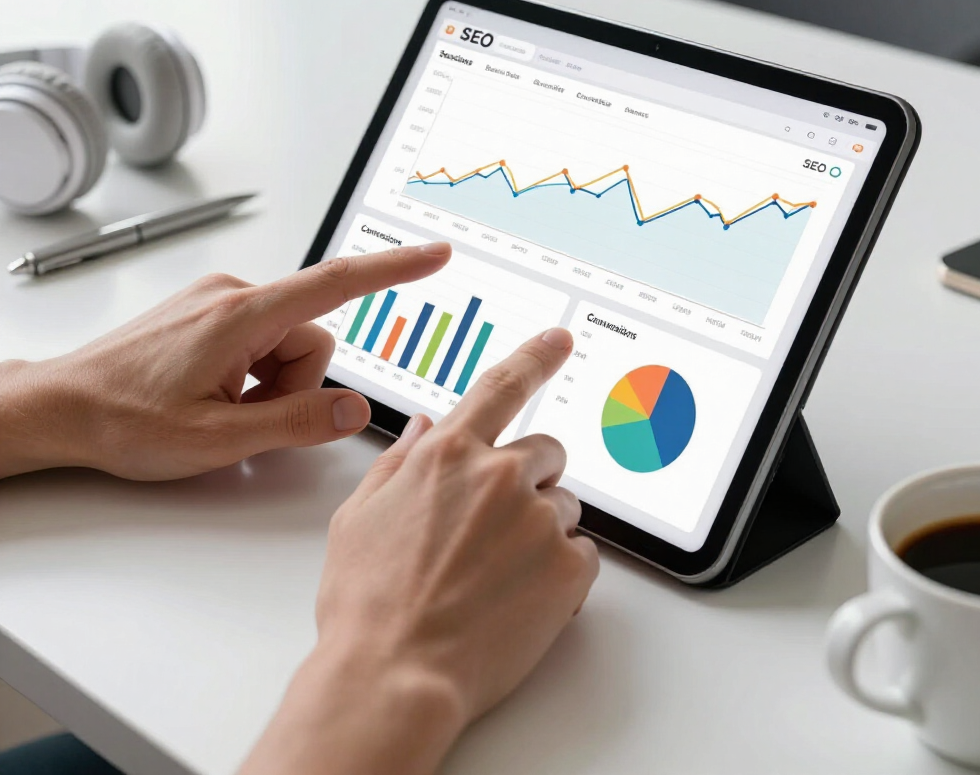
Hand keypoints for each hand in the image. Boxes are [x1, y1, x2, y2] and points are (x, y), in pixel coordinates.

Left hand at [0, 243, 450, 479]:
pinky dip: (254, 373)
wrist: (60, 407)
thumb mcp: (217, 440)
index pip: (337, 283)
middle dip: (296, 386)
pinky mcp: (210, 312)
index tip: (435, 254)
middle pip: (313, 337)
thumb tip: (355, 411)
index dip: (395, 268)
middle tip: (245, 419)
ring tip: (223, 410)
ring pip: (288, 343)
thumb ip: (297, 426)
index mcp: (242, 316)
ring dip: (272, 384)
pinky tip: (213, 395)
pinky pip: (261, 339)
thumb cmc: (123, 420)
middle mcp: (235, 295)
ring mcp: (220, 302)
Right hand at [240, 328, 599, 774]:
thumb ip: (400, 461)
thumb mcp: (359, 516)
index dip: (535, 356)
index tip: (559, 340)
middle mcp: (501, 476)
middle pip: (546, 452)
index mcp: (450, 455)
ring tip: (496, 574)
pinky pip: (582, 553)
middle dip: (531, 478)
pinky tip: (518, 597)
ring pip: (565, 506)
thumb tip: (426, 426)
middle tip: (496, 526)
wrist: (394, 675)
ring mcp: (539, 520)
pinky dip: (559, 571)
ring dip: (542, 529)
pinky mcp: (568, 568)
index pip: (502, 386)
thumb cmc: (367, 602)